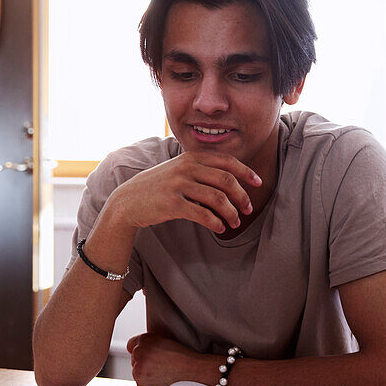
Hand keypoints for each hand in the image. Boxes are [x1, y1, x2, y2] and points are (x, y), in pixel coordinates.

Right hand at [104, 151, 260, 233]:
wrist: (127, 201)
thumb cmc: (156, 187)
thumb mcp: (177, 169)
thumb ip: (199, 168)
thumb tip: (229, 178)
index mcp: (190, 157)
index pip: (226, 161)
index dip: (246, 172)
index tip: (258, 183)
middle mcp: (186, 168)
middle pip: (226, 180)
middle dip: (242, 196)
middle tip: (248, 208)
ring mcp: (178, 185)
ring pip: (217, 198)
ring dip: (231, 213)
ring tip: (235, 222)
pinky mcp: (172, 203)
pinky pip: (202, 214)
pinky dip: (216, 222)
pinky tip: (220, 228)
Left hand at [126, 333, 214, 385]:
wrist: (196, 373)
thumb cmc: (185, 359)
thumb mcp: (165, 342)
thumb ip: (149, 344)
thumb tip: (135, 351)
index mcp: (145, 339)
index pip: (131, 345)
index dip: (141, 351)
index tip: (149, 356)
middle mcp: (139, 352)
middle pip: (134, 360)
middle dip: (144, 363)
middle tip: (162, 366)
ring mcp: (139, 368)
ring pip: (137, 373)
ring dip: (146, 375)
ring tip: (164, 374)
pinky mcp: (141, 383)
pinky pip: (141, 385)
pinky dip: (149, 385)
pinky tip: (162, 382)